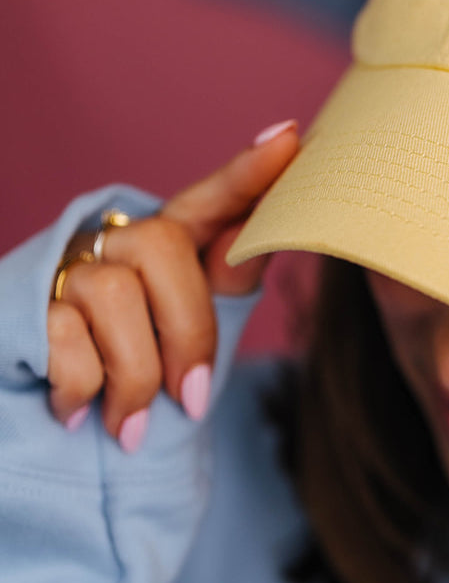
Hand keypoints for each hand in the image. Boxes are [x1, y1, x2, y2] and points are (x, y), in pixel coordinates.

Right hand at [46, 122, 299, 447]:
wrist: (46, 442)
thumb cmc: (127, 384)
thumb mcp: (185, 341)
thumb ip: (224, 285)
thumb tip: (264, 236)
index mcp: (161, 250)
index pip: (206, 202)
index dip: (244, 174)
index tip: (288, 140)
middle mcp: (109, 245)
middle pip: (161, 245)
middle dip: (187, 331)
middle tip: (190, 398)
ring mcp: (61, 271)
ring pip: (115, 293)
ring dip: (135, 378)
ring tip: (129, 425)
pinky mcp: (20, 305)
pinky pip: (66, 337)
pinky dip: (83, 390)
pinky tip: (74, 411)